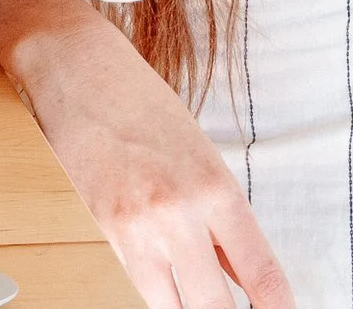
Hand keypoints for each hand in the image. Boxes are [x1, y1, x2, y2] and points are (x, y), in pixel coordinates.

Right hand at [5, 8, 292, 308]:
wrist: (75, 66)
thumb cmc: (140, 99)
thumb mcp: (200, 152)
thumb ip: (221, 217)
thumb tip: (238, 271)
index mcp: (218, 188)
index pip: (262, 274)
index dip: (277, 308)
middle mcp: (180, 214)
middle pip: (215, 306)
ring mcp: (137, 226)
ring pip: (170, 306)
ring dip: (185, 305)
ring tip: (194, 296)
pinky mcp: (101, 228)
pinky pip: (136, 280)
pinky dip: (154, 287)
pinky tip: (163, 280)